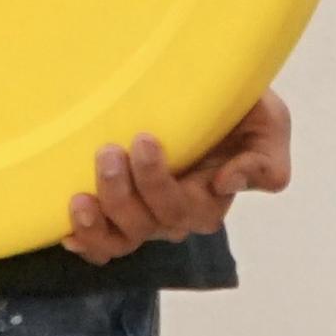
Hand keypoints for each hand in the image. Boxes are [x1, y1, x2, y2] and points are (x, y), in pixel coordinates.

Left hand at [63, 93, 291, 264]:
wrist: (201, 90)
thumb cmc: (238, 106)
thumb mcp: (269, 122)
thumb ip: (264, 160)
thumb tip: (225, 183)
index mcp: (210, 198)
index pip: (183, 208)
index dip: (157, 181)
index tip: (143, 139)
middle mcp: (177, 214)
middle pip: (148, 223)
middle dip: (123, 192)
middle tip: (108, 151)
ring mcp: (146, 217)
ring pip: (122, 238)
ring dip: (99, 222)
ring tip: (79, 196)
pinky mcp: (118, 213)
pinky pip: (103, 245)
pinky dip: (85, 240)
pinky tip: (66, 231)